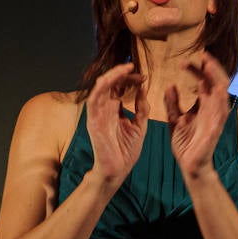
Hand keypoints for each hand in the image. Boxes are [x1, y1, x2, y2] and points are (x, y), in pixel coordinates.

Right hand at [85, 62, 146, 182]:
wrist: (118, 170)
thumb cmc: (127, 150)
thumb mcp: (140, 125)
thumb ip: (142, 108)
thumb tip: (143, 89)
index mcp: (115, 110)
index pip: (119, 87)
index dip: (130, 79)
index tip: (144, 77)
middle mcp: (105, 109)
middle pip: (110, 84)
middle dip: (122, 74)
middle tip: (134, 68)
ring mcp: (98, 115)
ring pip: (100, 88)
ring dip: (111, 76)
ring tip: (124, 68)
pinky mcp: (93, 122)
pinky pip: (92, 101)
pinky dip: (100, 89)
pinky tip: (109, 80)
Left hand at [166, 50, 231, 179]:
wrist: (189, 165)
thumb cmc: (185, 143)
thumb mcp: (174, 119)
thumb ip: (172, 103)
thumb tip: (170, 85)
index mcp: (203, 105)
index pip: (203, 81)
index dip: (196, 69)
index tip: (184, 61)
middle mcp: (212, 107)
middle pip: (217, 80)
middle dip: (211, 67)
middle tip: (202, 55)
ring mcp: (216, 116)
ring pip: (222, 90)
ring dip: (217, 76)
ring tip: (208, 64)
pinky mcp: (217, 126)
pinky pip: (222, 108)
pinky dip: (220, 96)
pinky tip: (216, 86)